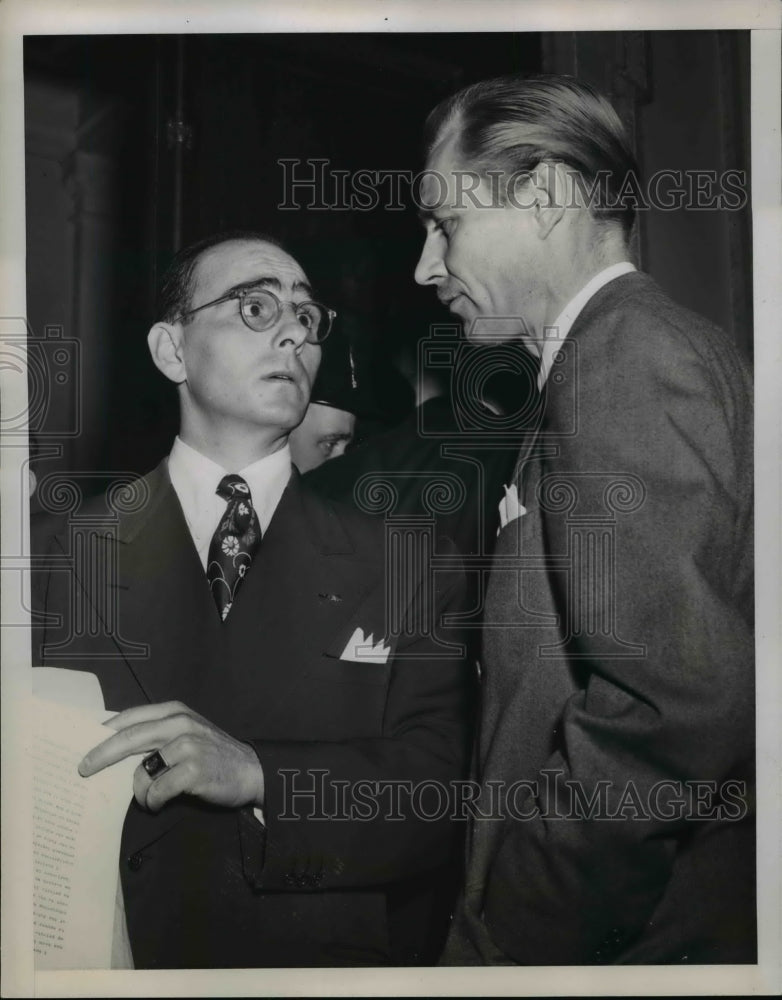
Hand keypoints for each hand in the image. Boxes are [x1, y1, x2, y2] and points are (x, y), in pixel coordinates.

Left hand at [78, 701, 264, 812]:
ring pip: (141, 772)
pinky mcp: (194, 770)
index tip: (84, 744)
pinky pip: (157, 791)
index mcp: (175, 712)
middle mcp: (180, 724)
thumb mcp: (187, 733)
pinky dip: (154, 802)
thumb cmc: (212, 754)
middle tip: (83, 769)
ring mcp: (188, 746)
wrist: (251, 770)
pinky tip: (161, 804)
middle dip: (101, 755)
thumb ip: (158, 734)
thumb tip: (115, 745)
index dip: (105, 731)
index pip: (131, 717)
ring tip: (149, 799)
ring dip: (139, 792)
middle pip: (129, 738)